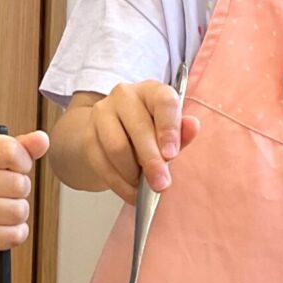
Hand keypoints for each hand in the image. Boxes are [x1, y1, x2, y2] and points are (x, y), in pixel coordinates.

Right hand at [0, 130, 48, 251]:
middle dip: (21, 189)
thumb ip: (21, 147)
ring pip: (19, 211)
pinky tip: (4, 225)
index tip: (17, 167)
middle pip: (19, 184)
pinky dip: (16, 232)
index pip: (10, 151)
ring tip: (4, 207)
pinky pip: (14, 235)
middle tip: (7, 191)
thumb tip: (42, 140)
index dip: (23, 161)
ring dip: (19, 211)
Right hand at [83, 80, 199, 201]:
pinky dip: (119, 183)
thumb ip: (182, 131)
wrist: (115, 131)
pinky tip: (131, 192)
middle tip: (161, 184)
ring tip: (145, 188)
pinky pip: (103, 163)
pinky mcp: (89, 135)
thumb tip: (193, 125)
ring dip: (133, 174)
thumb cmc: (150, 128)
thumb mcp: (169, 129)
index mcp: (152, 90)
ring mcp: (103, 113)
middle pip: (138, 129)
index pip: (163, 102)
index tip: (171, 155)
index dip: (169, 129)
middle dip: (151, 161)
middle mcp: (125, 95)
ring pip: (117, 148)